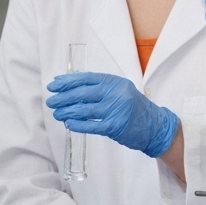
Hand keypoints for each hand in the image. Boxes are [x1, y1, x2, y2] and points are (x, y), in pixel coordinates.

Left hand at [45, 72, 178, 157]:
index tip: (54, 85)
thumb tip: (70, 88)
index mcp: (114, 82)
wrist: (154, 125)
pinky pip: (91, 125)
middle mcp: (115, 93)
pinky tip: (68, 123)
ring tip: (57, 113)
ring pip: (84, 109)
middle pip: (82, 93)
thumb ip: (99, 88)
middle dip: (63, 97)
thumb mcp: (119, 90)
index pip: (86, 78)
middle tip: (51, 101)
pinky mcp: (115, 126)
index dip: (68, 81)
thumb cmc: (132, 107)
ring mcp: (115, 110)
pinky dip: (77, 124)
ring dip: (67, 111)